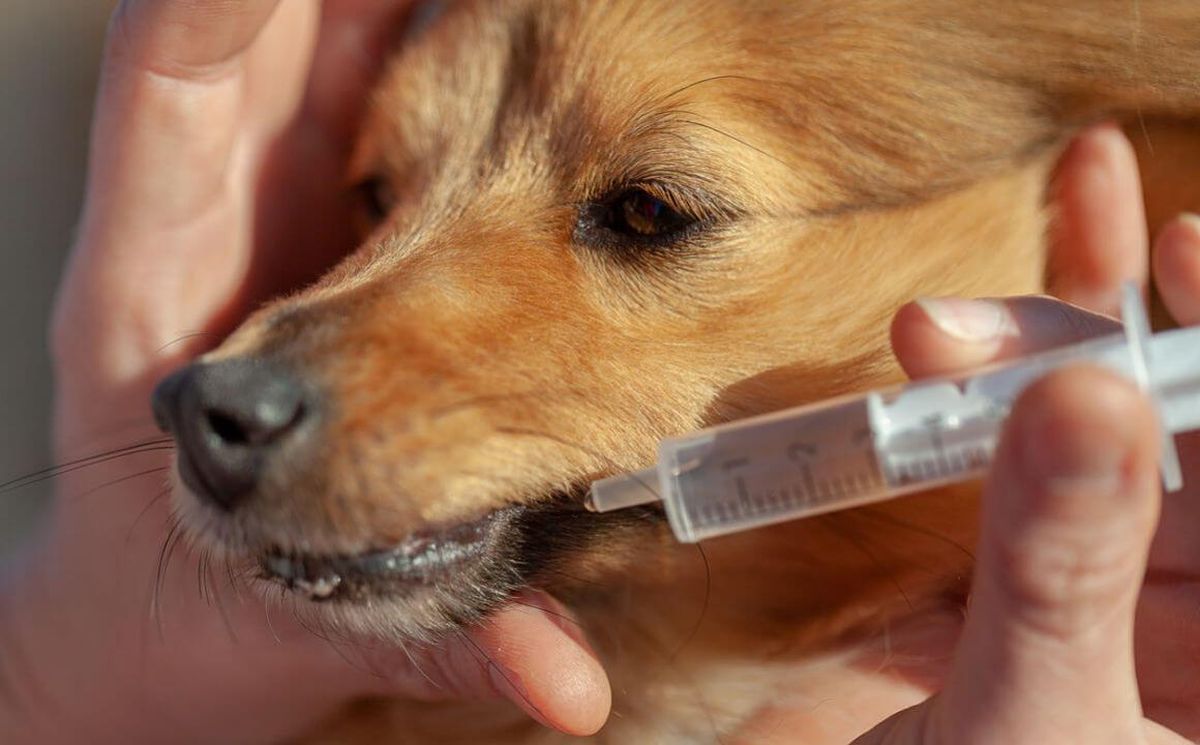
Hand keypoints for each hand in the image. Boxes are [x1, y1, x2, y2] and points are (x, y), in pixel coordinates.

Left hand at [0, 3, 607, 742]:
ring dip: (386, 3)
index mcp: (143, 296)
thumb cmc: (185, 619)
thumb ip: (445, 640)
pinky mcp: (324, 247)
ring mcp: (264, 229)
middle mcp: (201, 236)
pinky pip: (373, 121)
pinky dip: (419, 53)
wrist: (150, 635)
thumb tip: (571, 683)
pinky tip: (484, 25)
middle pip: (249, 44)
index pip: (159, 92)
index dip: (219, 8)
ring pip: (314, 62)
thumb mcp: (292, 631)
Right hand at [858, 126, 1199, 741]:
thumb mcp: (1027, 733)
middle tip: (957, 333)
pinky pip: (1027, 466)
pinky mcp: (1033, 591)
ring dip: (1043, 345)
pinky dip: (1009, 375)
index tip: (1179, 251)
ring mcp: (1120, 604)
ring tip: (958, 295)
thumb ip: (1065, 571)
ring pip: (1110, 437)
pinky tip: (1025, 266)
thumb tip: (1091, 394)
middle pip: (1185, 446)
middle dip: (1087, 359)